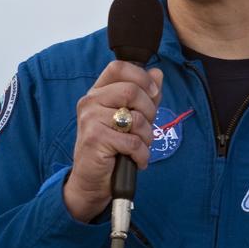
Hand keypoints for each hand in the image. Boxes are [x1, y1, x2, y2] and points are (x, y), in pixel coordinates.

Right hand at [64, 61, 162, 222]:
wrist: (91, 180)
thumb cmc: (111, 148)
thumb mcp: (129, 118)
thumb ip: (144, 95)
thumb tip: (158, 73)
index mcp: (98, 92)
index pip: (118, 67)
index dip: (141, 77)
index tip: (153, 92)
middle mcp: (90, 102)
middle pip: (132, 91)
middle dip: (149, 111)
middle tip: (146, 128)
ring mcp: (90, 119)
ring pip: (136, 118)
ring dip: (147, 137)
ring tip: (139, 147)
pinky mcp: (95, 139)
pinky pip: (133, 142)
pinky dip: (142, 154)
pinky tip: (136, 159)